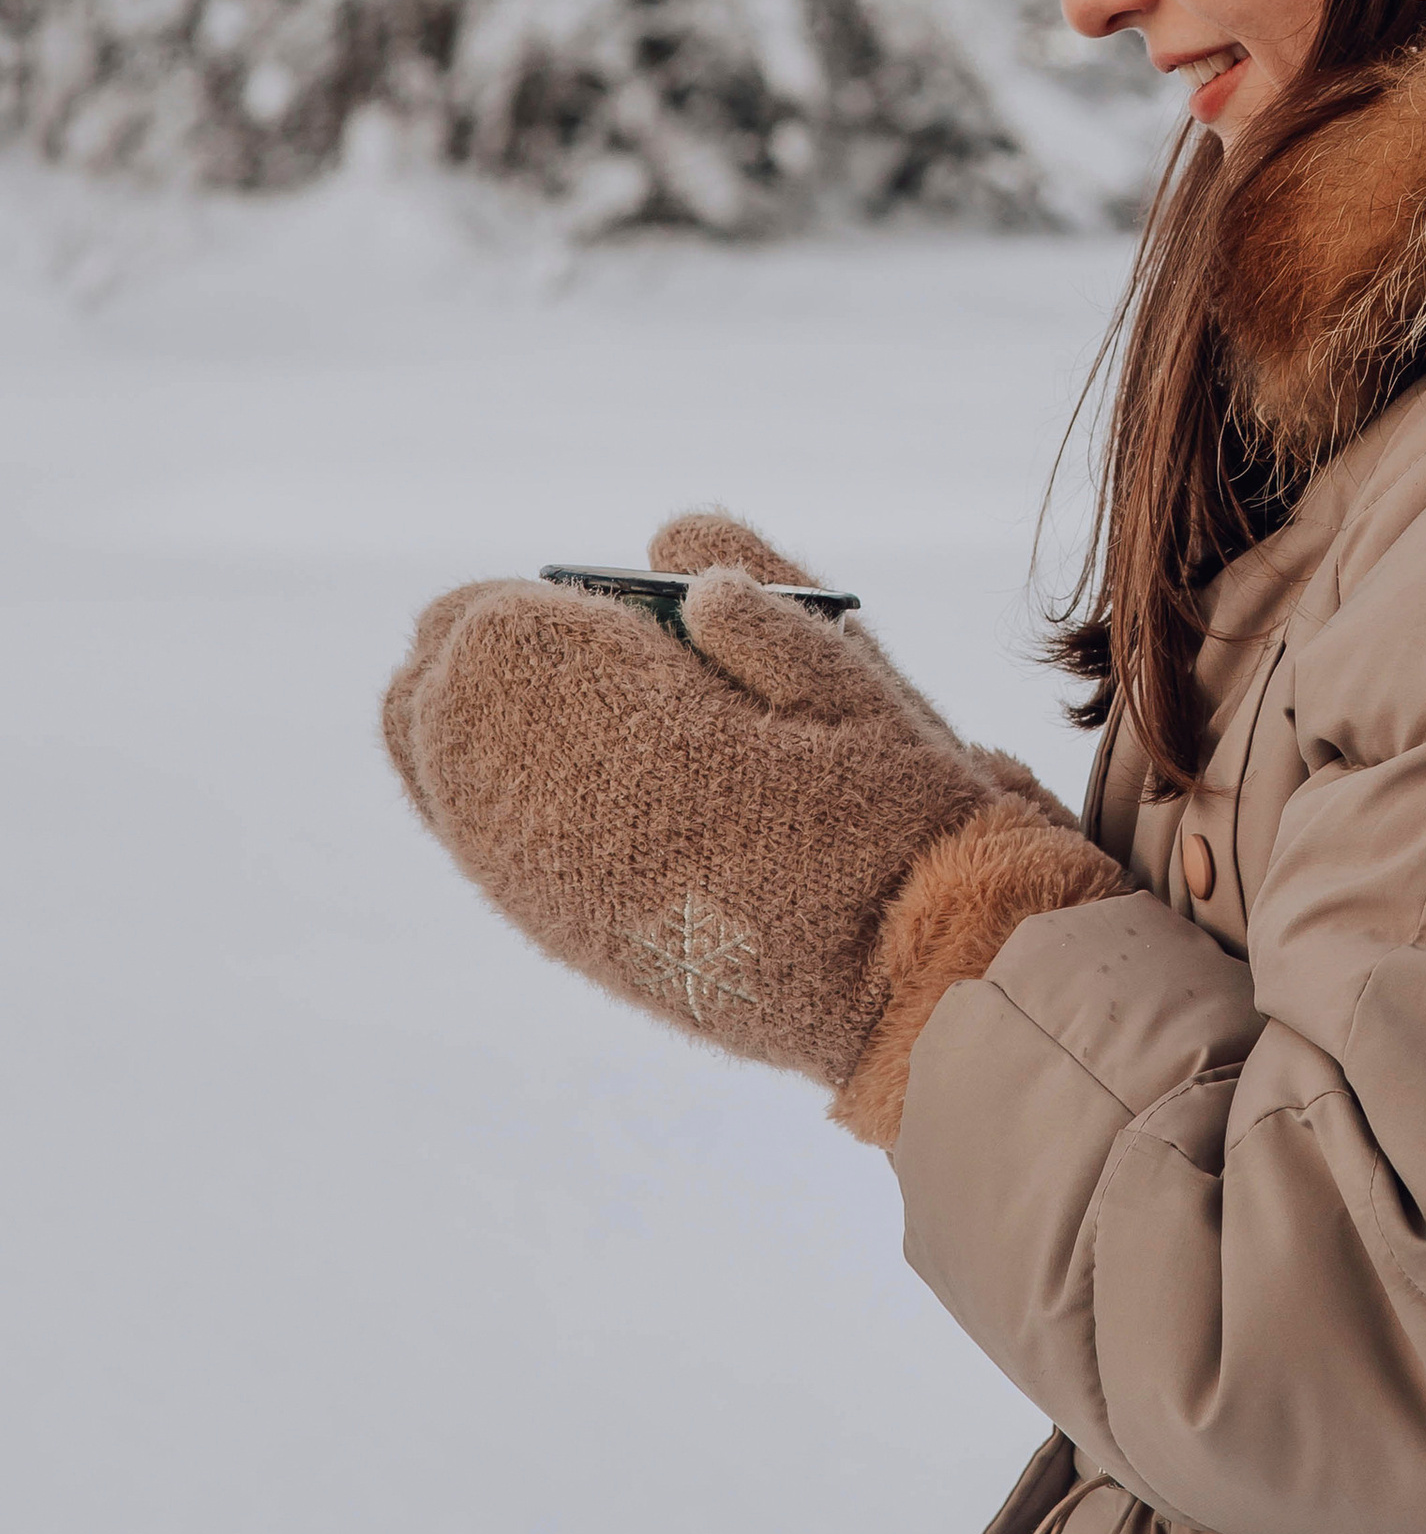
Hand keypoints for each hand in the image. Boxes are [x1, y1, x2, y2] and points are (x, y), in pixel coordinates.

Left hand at [383, 512, 1118, 1140]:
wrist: (896, 989)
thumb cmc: (896, 824)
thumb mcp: (862, 685)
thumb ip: (762, 600)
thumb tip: (671, 544)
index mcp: (625, 734)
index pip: (492, 631)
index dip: (537, 598)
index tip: (601, 601)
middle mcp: (553, 809)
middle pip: (433, 682)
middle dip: (485, 639)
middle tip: (566, 631)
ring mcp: (535, 874)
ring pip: (421, 751)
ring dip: (470, 702)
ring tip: (554, 688)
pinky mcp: (549, 922)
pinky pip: (455, 823)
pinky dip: (473, 773)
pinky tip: (544, 760)